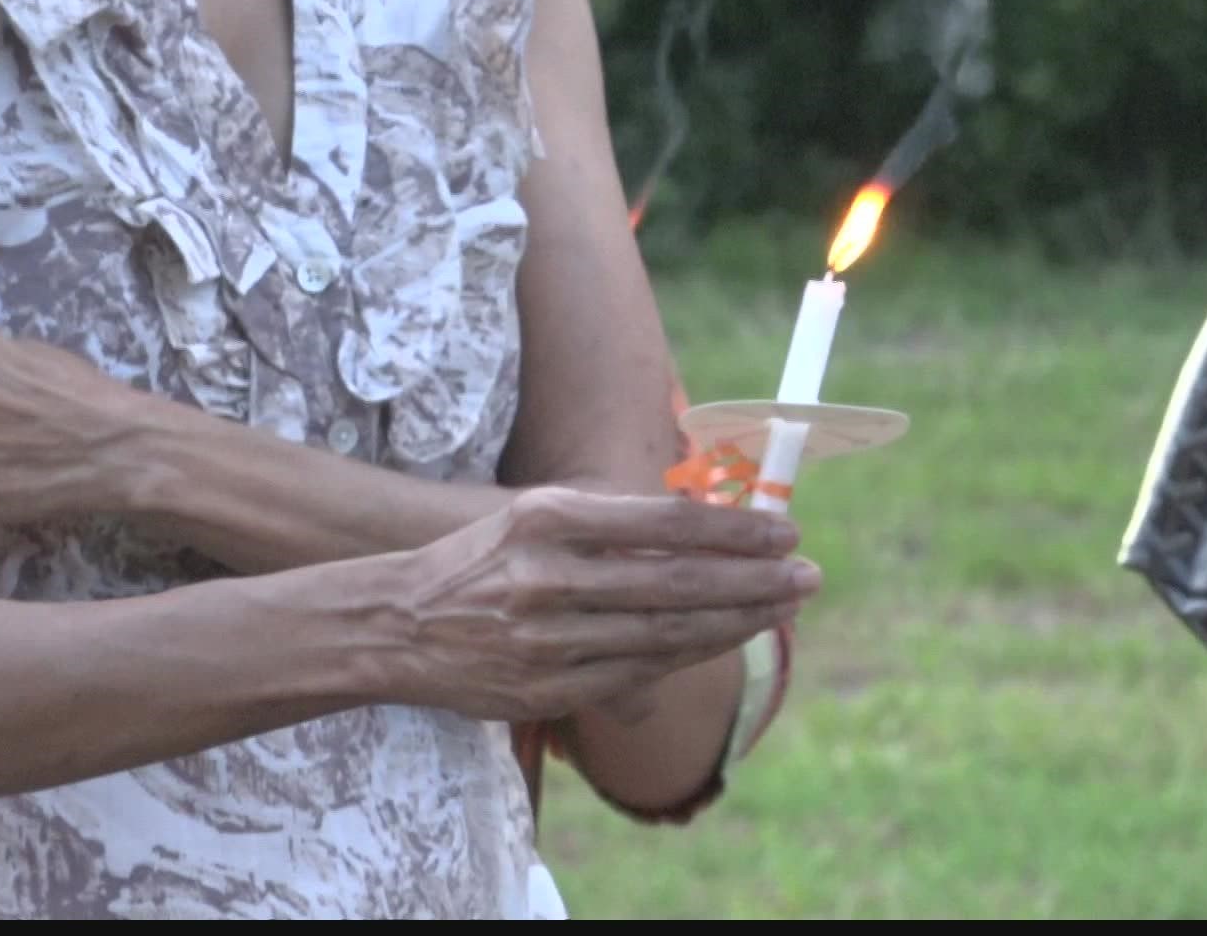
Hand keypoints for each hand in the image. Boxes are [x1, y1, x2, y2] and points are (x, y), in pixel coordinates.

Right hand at [366, 486, 818, 722]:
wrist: (397, 624)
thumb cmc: (483, 560)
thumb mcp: (537, 517)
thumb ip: (615, 524)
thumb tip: (707, 532)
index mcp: (548, 520)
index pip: (663, 524)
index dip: (733, 530)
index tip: (785, 531)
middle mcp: (548, 577)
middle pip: (677, 582)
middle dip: (754, 580)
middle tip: (809, 574)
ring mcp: (548, 639)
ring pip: (667, 633)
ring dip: (737, 620)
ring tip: (784, 604)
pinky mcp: (548, 689)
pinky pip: (640, 673)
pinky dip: (692, 654)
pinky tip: (728, 638)